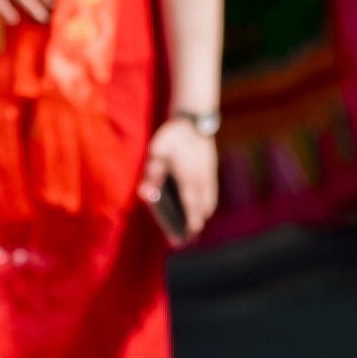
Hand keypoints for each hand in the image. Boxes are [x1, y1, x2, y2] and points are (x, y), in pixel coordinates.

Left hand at [138, 115, 218, 242]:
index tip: (184, 239)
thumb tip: (145, 194)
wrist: (194, 118)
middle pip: (202, 209)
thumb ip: (152, 176)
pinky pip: (212, 193)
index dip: (189, 226)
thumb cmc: (171, 136)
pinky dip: (206, 204)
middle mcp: (203, 181)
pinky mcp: (212, 169)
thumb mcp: (156, 155)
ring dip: (202, 215)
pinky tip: (200, 207)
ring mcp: (209, 175)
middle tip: (186, 238)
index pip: (191, 209)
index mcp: (189, 180)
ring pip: (209, 202)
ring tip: (193, 226)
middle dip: (195, 225)